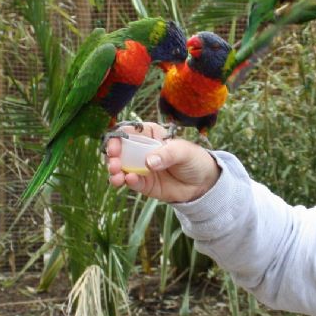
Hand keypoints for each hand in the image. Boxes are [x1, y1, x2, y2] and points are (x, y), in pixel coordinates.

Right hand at [105, 122, 220, 203]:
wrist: (204, 183)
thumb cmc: (195, 160)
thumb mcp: (184, 152)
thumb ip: (167, 154)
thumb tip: (148, 162)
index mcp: (150, 135)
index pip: (128, 132)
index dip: (117, 138)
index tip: (114, 147)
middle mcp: (141, 150)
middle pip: (119, 150)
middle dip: (112, 157)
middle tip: (114, 164)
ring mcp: (141, 167)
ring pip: (120, 167)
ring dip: (114, 171)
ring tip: (117, 176)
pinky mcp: (144, 183)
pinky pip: (131, 182)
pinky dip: (127, 181)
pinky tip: (130, 180)